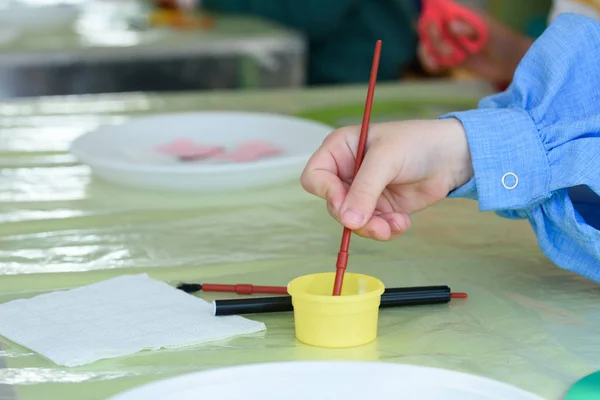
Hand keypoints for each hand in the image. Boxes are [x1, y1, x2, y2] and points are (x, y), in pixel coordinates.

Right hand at [300, 119, 473, 240]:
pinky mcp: (380, 207)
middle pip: (333, 204)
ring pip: (352, 220)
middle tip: (375, 224)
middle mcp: (347, 172)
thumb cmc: (416, 143)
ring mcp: (363, 192)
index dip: (327, 192)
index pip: (315, 176)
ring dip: (372, 228)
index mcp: (340, 150)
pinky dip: (386, 229)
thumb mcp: (386, 160)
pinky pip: (372, 227)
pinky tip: (403, 222)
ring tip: (394, 226)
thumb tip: (347, 220)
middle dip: (354, 217)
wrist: (452, 156)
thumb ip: (364, 190)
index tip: (345, 203)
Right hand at [418, 14, 532, 82]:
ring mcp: (448, 43)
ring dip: (430, 53)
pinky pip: (432, 59)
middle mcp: (450, 27)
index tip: (438, 27)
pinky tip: (437, 67)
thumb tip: (450, 25)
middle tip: (450, 50)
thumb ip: (470, 28)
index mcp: (460, 15)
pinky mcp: (449, 58)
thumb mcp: (489, 32)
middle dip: (434, 39)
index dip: (432, 17)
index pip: (437, 10)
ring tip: (447, 60)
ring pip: (427, 44)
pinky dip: (430, 63)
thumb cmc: (503, 41)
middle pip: (428, 28)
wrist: (510, 63)